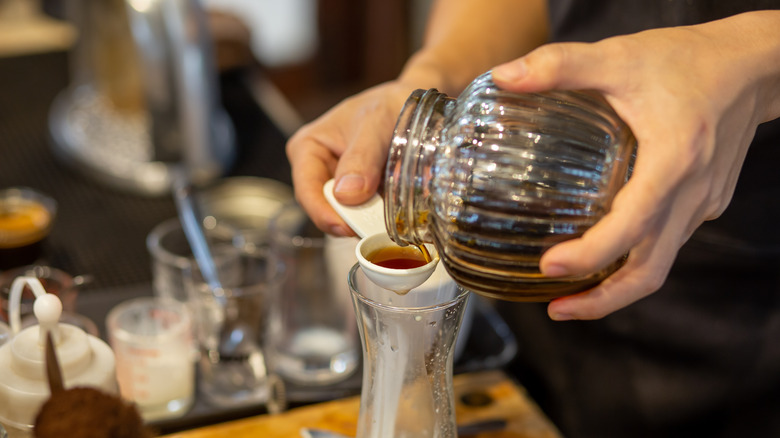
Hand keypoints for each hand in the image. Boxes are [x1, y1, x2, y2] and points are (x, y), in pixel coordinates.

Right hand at [286, 81, 413, 235]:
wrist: (410, 102)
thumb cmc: (388, 104)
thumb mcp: (375, 123)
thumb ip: (362, 157)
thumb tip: (346, 195)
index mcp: (307, 147)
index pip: (307, 191)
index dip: (324, 214)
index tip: (347, 228)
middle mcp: (318, 168)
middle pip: (326, 207)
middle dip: (350, 220)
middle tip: (375, 228)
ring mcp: (338, 182)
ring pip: (347, 214)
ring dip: (368, 219)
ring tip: (390, 217)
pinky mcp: (360, 192)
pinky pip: (366, 213)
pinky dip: (380, 216)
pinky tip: (395, 211)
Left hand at [492, 11, 779, 319]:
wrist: (754, 66)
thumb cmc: (689, 60)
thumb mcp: (620, 56)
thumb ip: (560, 65)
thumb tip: (502, 76)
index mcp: (673, 161)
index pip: (632, 226)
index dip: (591, 255)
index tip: (549, 268)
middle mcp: (692, 193)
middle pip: (651, 270)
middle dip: (603, 301)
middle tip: (556, 309)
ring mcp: (703, 203)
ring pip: (661, 263)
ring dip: (617, 287)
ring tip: (571, 294)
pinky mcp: (705, 202)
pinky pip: (668, 242)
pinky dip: (634, 258)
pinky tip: (603, 251)